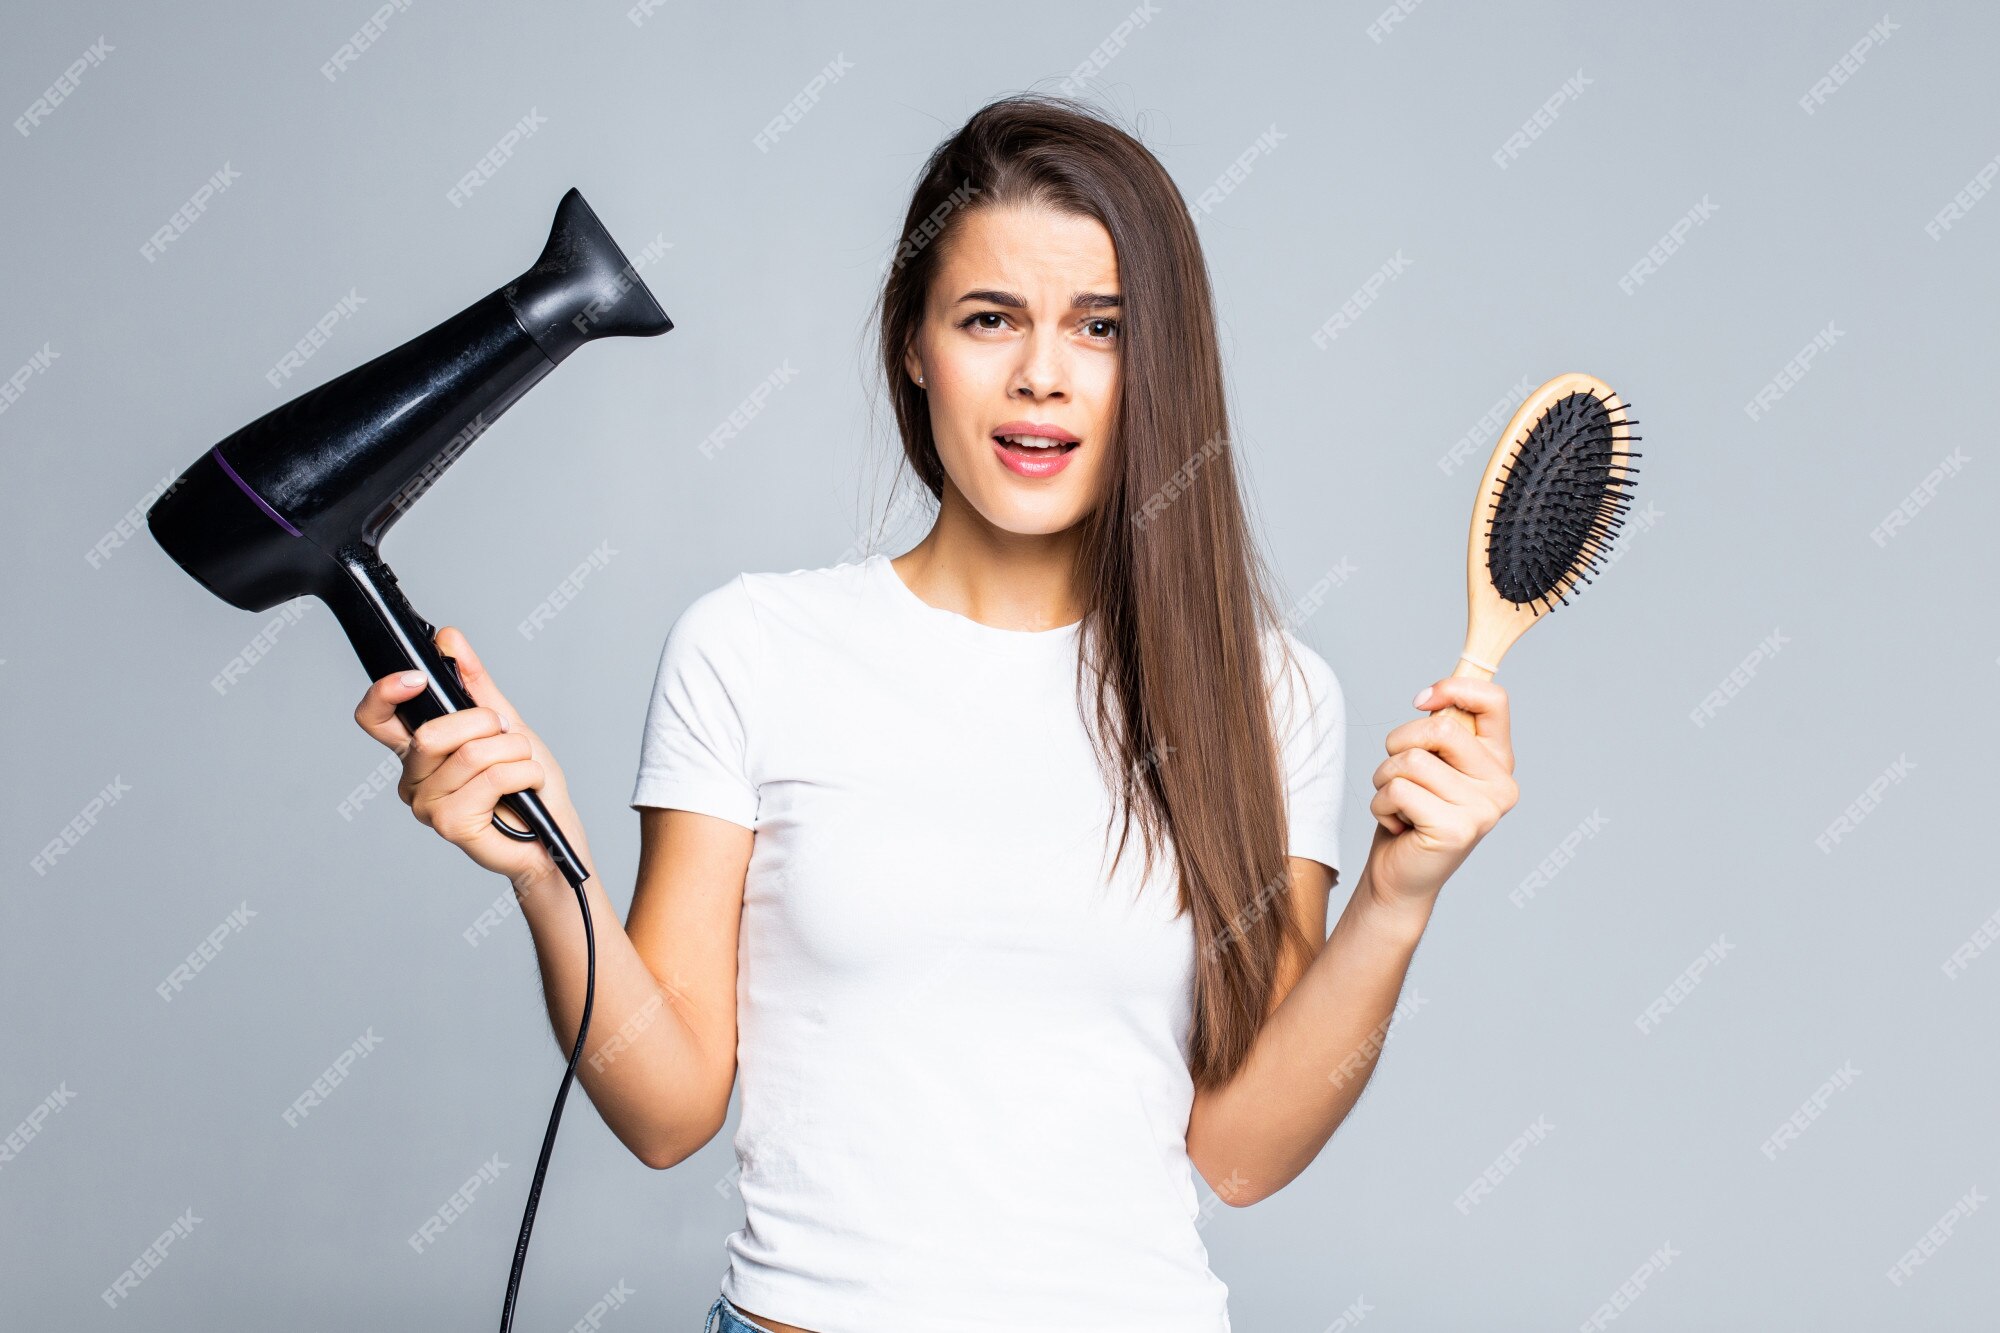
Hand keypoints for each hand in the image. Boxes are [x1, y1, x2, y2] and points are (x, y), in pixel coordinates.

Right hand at [352, 626, 588, 891]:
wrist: (554, 835)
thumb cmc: (527, 784)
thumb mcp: (504, 723)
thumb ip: (474, 683)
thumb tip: (447, 638)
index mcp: (417, 751)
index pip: (374, 718)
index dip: (384, 692)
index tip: (417, 677)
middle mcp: (413, 780)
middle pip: (432, 733)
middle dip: (485, 724)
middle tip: (507, 736)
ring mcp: (427, 807)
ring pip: (470, 754)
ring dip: (514, 752)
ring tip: (524, 766)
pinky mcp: (451, 826)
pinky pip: (492, 778)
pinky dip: (525, 773)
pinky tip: (529, 786)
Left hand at [1363, 677, 1518, 918]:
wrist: (1399, 877)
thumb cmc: (1410, 813)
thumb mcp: (1429, 762)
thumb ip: (1440, 730)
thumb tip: (1432, 696)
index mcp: (1499, 760)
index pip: (1494, 699)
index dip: (1453, 687)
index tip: (1422, 700)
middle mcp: (1501, 785)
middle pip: (1441, 729)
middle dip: (1399, 743)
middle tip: (1395, 772)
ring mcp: (1483, 810)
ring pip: (1411, 761)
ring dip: (1385, 779)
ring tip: (1396, 803)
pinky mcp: (1457, 830)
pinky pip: (1399, 790)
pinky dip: (1381, 804)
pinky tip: (1397, 824)